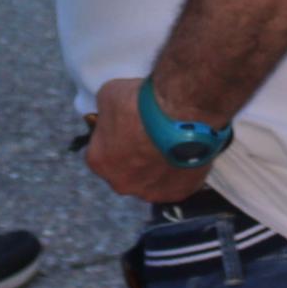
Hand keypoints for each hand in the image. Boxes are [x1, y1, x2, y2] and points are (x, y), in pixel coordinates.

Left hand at [85, 79, 206, 202]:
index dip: (114, 137)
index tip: (127, 126)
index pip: (101, 152)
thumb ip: (107, 112)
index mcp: (99, 162)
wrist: (180, 110)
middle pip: (125, 171)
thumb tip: (112, 112)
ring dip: (157, 165)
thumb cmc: (142, 103)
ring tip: (171, 142)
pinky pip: (176, 183)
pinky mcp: (178, 192)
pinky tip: (186, 151)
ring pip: (151, 180)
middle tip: (149, 134)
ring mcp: (151, 191)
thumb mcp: (109, 95)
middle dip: (135, 156)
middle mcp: (122, 183)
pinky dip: (180, 170)